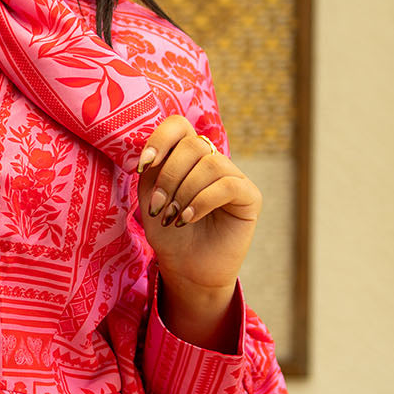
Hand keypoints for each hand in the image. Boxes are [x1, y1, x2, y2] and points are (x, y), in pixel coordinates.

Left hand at [137, 116, 260, 345]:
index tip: (143, 166)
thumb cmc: (168, 232)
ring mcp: (234, 177)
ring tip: (172, 217)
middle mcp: (213, 161)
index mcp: (188, 156)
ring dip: (184, 192)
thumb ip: (152, 168)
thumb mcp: (151, 195)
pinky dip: (202, 201)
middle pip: (193, 145)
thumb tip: (151, 149)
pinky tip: (188, 219)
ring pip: (210, 164)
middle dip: (169, 176)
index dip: (160, 139)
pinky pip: (228, 185)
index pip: (179, 125)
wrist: (186, 269)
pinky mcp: (250, 197)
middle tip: (159, 206)